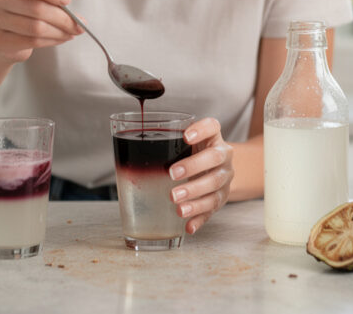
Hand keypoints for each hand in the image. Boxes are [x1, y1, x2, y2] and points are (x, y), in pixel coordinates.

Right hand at [0, 0, 82, 62]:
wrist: (1, 34)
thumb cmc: (21, 6)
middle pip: (34, 7)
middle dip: (62, 17)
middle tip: (79, 23)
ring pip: (35, 27)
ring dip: (60, 31)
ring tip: (73, 31)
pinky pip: (32, 42)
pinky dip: (52, 40)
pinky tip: (62, 37)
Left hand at [168, 117, 233, 233]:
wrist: (217, 170)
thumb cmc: (193, 154)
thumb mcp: (185, 144)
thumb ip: (167, 143)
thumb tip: (127, 151)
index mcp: (213, 139)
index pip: (212, 127)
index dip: (201, 130)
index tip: (185, 136)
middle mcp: (223, 157)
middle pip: (215, 159)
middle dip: (194, 167)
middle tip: (172, 174)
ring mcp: (224, 178)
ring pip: (214, 187)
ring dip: (196, 197)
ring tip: (178, 206)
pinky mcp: (221, 198)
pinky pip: (212, 210)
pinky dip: (199, 219)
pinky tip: (188, 226)